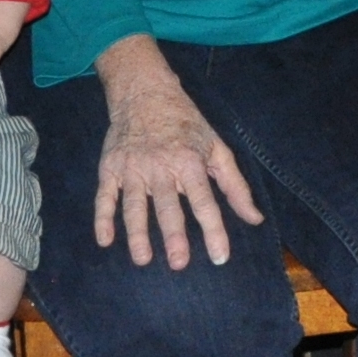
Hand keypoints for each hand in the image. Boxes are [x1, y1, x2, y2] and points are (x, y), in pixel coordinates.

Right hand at [92, 50, 264, 268]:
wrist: (145, 93)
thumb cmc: (186, 125)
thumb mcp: (216, 148)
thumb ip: (235, 185)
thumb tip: (255, 218)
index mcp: (189, 161)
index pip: (204, 201)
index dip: (214, 230)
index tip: (220, 257)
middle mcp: (160, 166)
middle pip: (168, 205)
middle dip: (173, 235)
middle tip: (179, 263)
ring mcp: (132, 168)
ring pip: (134, 205)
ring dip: (137, 232)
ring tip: (143, 258)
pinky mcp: (110, 168)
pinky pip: (104, 196)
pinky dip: (102, 218)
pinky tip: (104, 240)